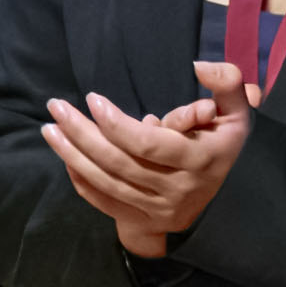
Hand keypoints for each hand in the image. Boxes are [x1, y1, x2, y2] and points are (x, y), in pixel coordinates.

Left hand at [43, 64, 256, 255]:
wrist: (218, 199)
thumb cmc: (220, 143)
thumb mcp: (235, 113)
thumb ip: (228, 85)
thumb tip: (200, 66)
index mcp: (200, 160)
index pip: (148, 144)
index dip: (116, 123)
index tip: (92, 99)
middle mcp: (178, 189)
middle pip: (119, 162)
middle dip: (82, 133)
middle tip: (56, 106)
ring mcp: (158, 210)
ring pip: (107, 182)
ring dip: (72, 155)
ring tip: (50, 129)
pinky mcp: (143, 221)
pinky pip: (104, 202)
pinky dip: (81, 181)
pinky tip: (65, 158)